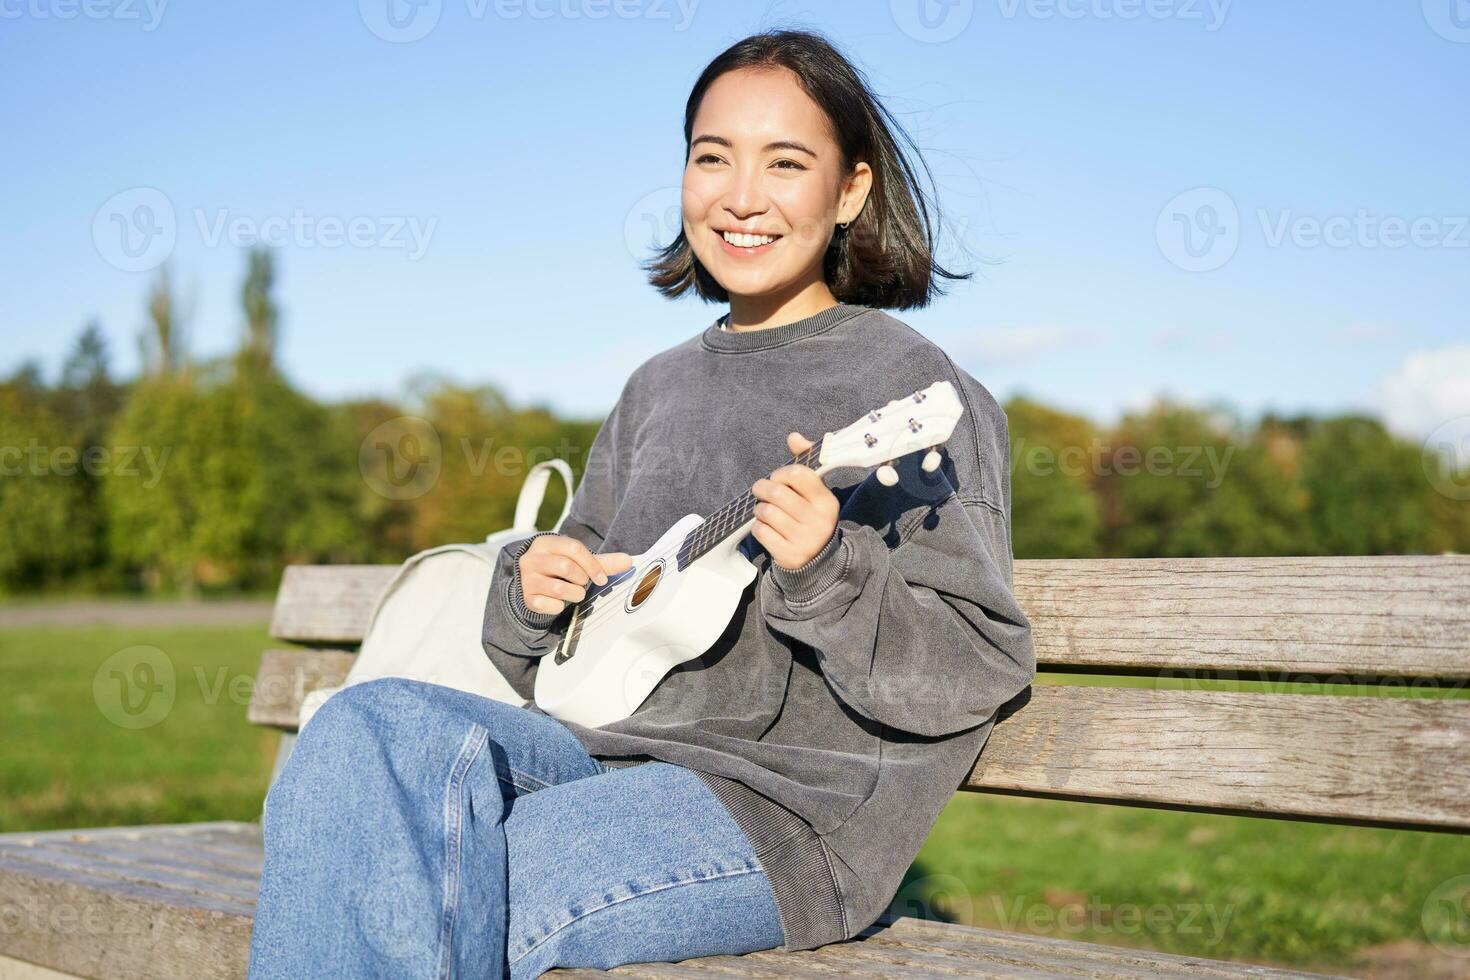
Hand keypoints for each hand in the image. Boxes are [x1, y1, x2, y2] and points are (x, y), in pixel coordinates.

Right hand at [517, 535, 631, 616]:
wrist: (531, 582)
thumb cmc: (559, 568)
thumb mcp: (578, 561)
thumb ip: (603, 562)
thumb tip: (628, 561)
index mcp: (546, 543)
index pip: (574, 549)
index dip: (593, 565)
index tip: (602, 578)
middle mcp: (532, 559)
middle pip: (565, 567)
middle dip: (582, 579)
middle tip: (583, 583)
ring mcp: (527, 579)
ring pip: (557, 588)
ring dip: (574, 594)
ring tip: (575, 593)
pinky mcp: (526, 598)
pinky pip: (547, 605)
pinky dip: (559, 607)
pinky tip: (559, 602)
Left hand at [750, 431, 839, 570]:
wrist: (817, 560)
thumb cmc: (810, 517)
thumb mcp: (814, 492)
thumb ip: (805, 463)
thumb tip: (794, 436)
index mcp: (827, 501)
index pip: (798, 474)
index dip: (781, 473)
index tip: (777, 478)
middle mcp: (819, 521)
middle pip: (777, 493)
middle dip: (762, 488)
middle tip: (759, 490)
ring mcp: (804, 540)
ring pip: (766, 512)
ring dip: (759, 509)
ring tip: (764, 510)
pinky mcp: (789, 555)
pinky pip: (761, 531)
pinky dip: (758, 527)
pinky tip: (766, 528)